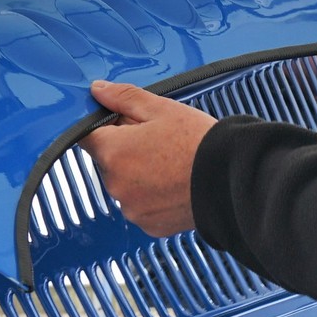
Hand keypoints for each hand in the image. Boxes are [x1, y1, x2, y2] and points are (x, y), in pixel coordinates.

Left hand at [85, 80, 218, 236]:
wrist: (230, 180)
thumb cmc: (198, 143)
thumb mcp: (161, 108)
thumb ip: (123, 97)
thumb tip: (98, 90)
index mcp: (113, 152)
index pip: (86, 137)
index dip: (105, 127)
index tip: (125, 125)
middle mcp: (116, 185)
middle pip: (108, 162)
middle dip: (126, 151)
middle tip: (159, 143)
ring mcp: (132, 209)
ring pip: (125, 186)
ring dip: (139, 176)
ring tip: (171, 166)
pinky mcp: (149, 225)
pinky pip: (142, 207)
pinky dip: (153, 198)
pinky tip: (174, 186)